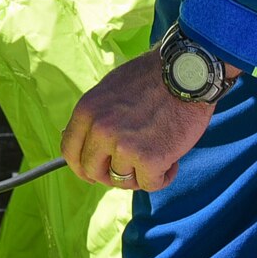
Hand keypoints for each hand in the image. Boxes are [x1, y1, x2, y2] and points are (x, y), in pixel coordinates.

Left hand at [61, 50, 217, 190]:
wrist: (186, 72)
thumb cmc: (152, 78)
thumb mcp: (110, 89)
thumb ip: (96, 117)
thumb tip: (87, 143)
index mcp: (87, 111)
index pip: (70, 152)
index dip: (82, 167)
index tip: (94, 172)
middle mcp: (100, 130)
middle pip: (93, 171)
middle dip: (111, 174)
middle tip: (133, 166)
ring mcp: (123, 147)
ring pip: (122, 180)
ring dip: (140, 173)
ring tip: (157, 152)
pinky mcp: (149, 159)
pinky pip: (150, 184)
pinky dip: (163, 176)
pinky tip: (172, 160)